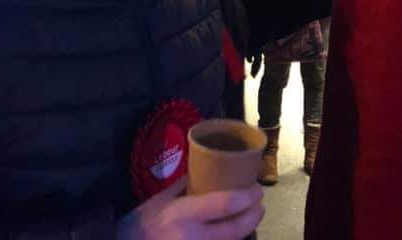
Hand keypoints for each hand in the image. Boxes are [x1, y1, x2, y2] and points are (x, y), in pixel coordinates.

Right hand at [117, 177, 263, 239]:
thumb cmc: (141, 223)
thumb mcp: (162, 199)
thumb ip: (186, 185)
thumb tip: (207, 168)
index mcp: (183, 214)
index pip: (225, 204)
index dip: (247, 197)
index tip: (256, 188)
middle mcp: (193, 238)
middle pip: (235, 229)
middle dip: (254, 215)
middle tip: (260, 203)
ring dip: (245, 231)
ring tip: (251, 216)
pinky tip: (235, 234)